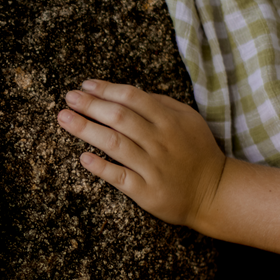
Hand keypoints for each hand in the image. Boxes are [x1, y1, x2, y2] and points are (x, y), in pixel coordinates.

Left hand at [56, 79, 226, 226]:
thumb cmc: (196, 151)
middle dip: (90, 105)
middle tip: (69, 98)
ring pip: (115, 145)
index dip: (106, 89)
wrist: (215, 193)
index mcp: (169, 121)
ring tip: (64, 119)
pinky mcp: (148, 192)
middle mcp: (160, 142)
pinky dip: (101, 167)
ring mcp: (153, 167)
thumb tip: (125, 91)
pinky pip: (120, 178)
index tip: (85, 86)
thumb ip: (160, 103)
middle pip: (119, 118)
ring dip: (86, 130)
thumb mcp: (188, 119)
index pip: (132, 98)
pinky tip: (83, 158)